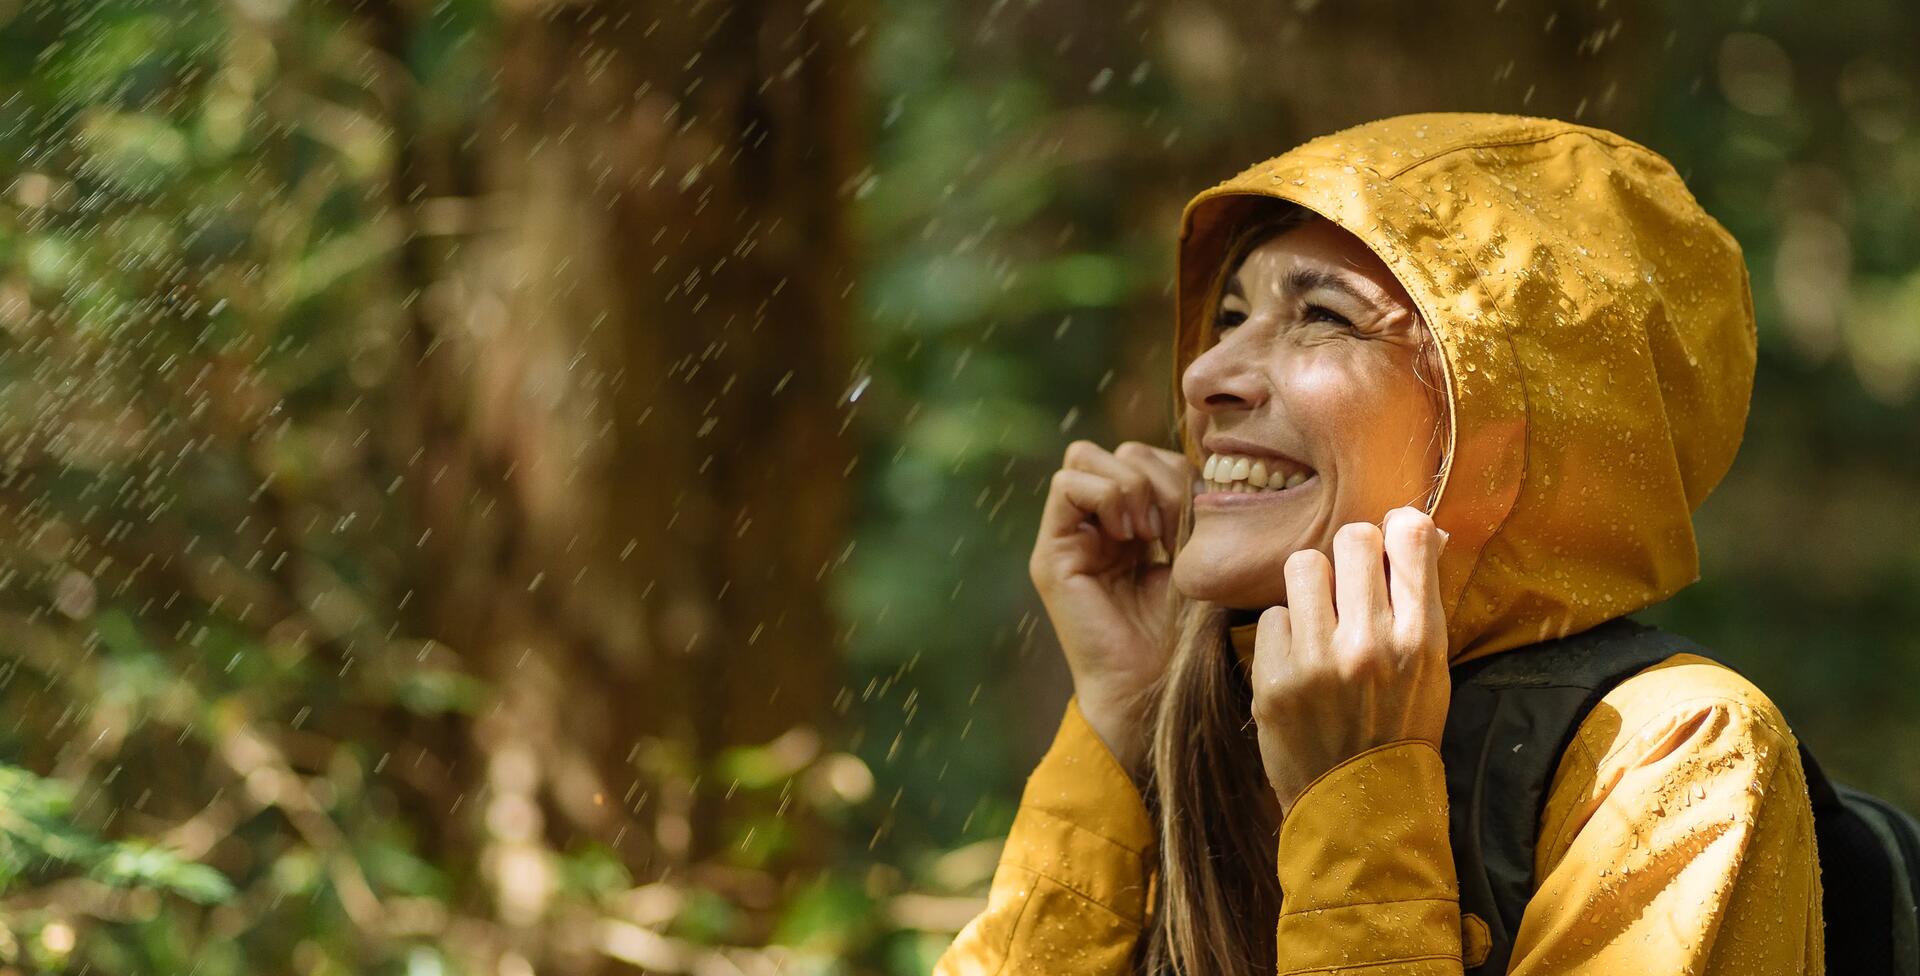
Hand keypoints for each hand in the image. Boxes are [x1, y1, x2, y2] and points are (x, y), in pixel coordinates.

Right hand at [1029, 440, 1192, 776]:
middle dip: (1152, 476)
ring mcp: (1069, 536)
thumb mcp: (1196, 554)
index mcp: (1131, 524)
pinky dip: (1105, 497)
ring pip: (1086, 457)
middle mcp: (1095, 526)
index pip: (1141, 457)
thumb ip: (1187, 504)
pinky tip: (1128, 536)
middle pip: (1113, 451)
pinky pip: (1067, 485)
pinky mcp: (1051, 552)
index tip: (1194, 518)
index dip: (1172, 472)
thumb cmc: (1183, 632)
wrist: (1154, 685)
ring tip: (1148, 532)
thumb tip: (1193, 461)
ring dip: (1129, 486)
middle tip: (1169, 526)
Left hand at [1250, 506, 1450, 816]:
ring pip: (1303, 565)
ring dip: (1311, 589)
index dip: (1394, 531)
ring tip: (1320, 623)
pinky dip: (1284, 636)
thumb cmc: (1401, 728)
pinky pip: (1272, 616)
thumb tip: (1414, 527)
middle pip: (1352, 538)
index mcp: (1422, 637)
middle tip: (1348, 590)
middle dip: (1349, 557)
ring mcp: (1319, 662)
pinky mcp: (1275, 681)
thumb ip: (1421, 599)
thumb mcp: (1432, 667)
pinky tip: (1298, 665)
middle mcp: (1372, 643)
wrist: (1361, 807)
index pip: (1409, 535)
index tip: (1387, 548)